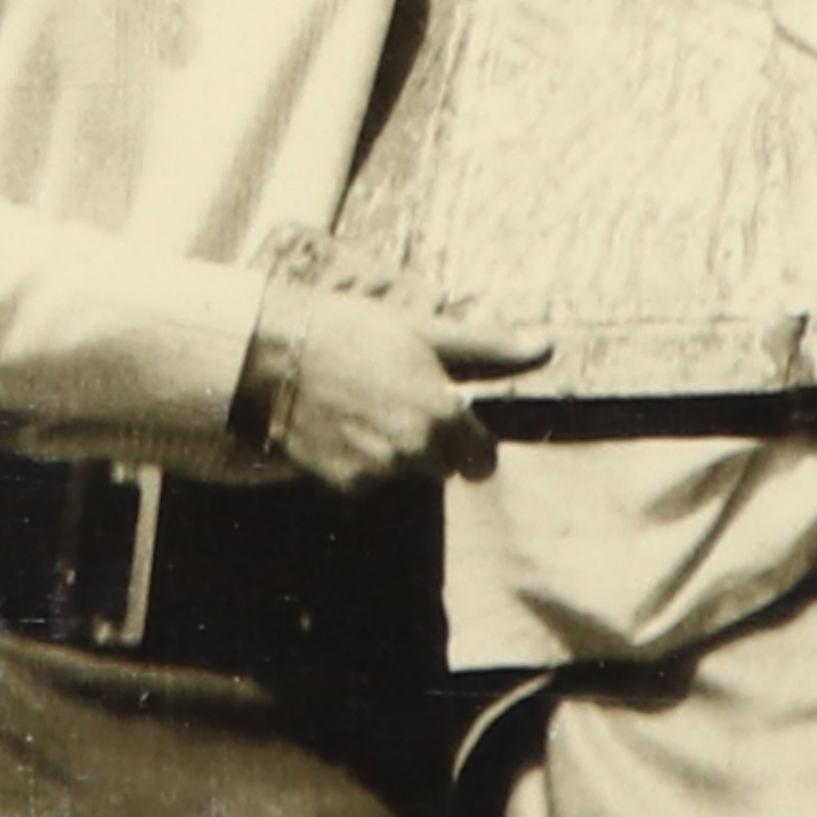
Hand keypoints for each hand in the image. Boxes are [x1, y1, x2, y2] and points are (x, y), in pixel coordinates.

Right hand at [269, 293, 551, 489]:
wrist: (271, 355)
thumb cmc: (350, 333)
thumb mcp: (424, 331)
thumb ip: (489, 346)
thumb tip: (546, 346)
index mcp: (443, 416)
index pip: (482, 457)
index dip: (468, 437)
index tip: (447, 416)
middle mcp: (415, 452)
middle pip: (442, 466)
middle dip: (429, 443)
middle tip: (396, 403)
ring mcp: (378, 472)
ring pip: (404, 474)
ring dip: (393, 453)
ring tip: (363, 410)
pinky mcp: (343, 484)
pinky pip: (367, 482)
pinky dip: (358, 463)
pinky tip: (340, 428)